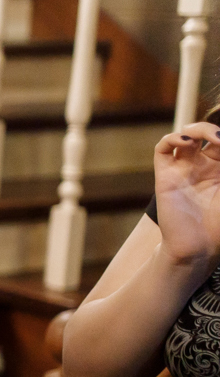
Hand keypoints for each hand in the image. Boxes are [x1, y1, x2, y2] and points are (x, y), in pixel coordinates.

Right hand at [153, 121, 219, 265]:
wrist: (199, 246)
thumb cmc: (219, 224)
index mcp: (219, 169)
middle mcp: (200, 167)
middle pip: (203, 134)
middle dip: (213, 129)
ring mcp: (181, 170)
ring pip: (184, 136)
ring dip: (197, 130)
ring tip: (211, 137)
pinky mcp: (164, 176)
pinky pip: (162, 149)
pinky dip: (172, 138)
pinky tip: (186, 141)